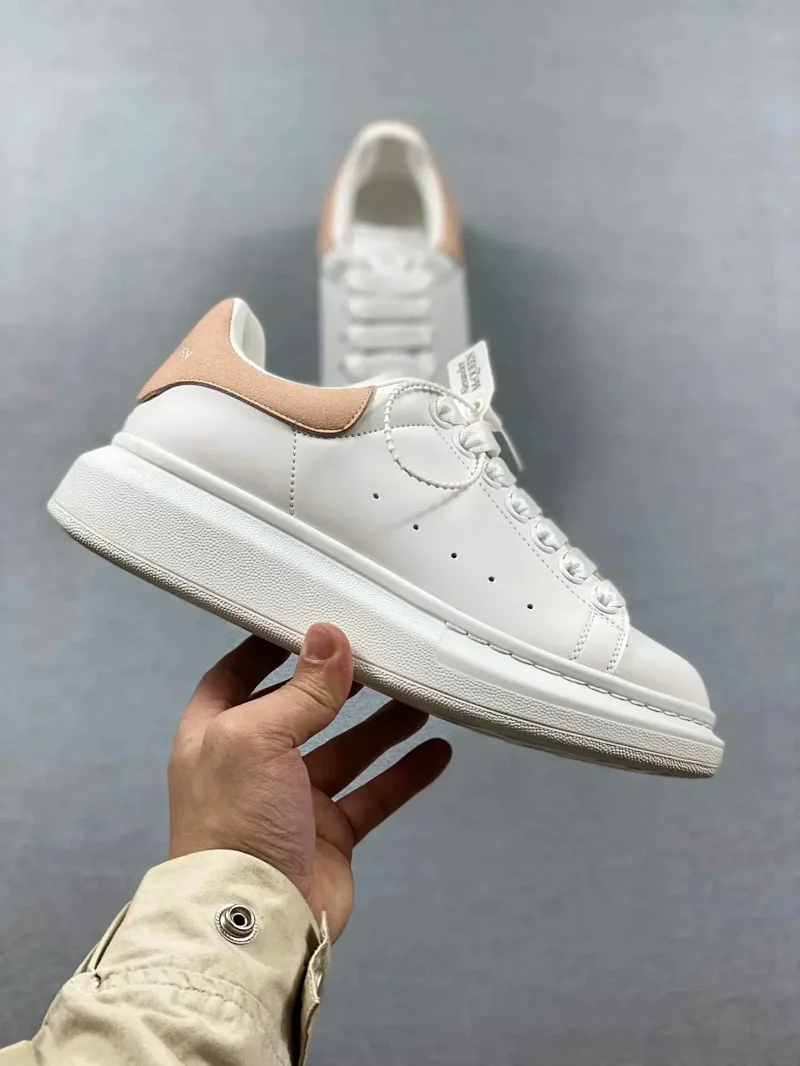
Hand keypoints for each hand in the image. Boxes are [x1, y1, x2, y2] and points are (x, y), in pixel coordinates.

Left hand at [168, 623, 451, 940]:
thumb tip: (329, 638)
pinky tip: (436, 751)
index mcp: (217, 735)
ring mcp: (293, 800)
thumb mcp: (258, 738)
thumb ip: (301, 690)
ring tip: (420, 694)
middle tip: (380, 654)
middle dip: (340, 683)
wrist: (254, 924)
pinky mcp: (330, 834)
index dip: (271, 647)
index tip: (311, 622)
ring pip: (347, 748)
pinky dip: (405, 773)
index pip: (239, 674)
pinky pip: (374, 794)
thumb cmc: (234, 827)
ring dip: (382, 723)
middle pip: (303, 708)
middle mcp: (252, 764)